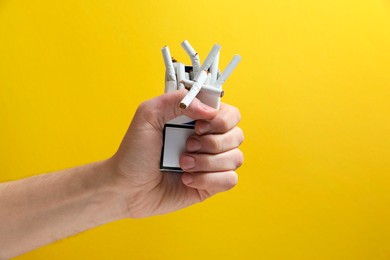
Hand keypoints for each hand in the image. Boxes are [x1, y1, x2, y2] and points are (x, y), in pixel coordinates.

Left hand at [110, 89, 243, 217]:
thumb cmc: (135, 152)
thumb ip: (177, 100)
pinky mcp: (210, 184)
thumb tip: (209, 110)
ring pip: (235, 158)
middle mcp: (208, 139)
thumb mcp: (148, 114)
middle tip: (188, 146)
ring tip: (182, 164)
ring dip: (207, 162)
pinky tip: (187, 179)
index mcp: (197, 119)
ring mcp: (211, 162)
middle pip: (237, 135)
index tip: (198, 126)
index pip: (230, 113)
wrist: (126, 187)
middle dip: (212, 143)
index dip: (221, 120)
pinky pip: (230, 180)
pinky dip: (208, 180)